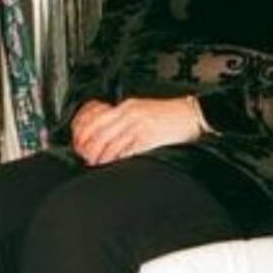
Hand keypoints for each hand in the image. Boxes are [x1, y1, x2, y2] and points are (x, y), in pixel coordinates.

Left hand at [72, 96, 202, 165]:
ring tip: (97, 165)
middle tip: (86, 158)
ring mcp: (140, 125)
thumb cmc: (170, 115)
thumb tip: (107, 135)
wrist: (192, 114)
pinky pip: (128, 151)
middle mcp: (131, 114)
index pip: (97, 119)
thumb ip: (124, 120)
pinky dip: (118, 159)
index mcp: (127, 106)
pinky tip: (114, 165)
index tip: (80, 144)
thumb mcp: (143, 111)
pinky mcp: (150, 138)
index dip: (85, 134)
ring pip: (112, 143)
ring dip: (102, 157)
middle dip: (90, 148)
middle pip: (101, 133)